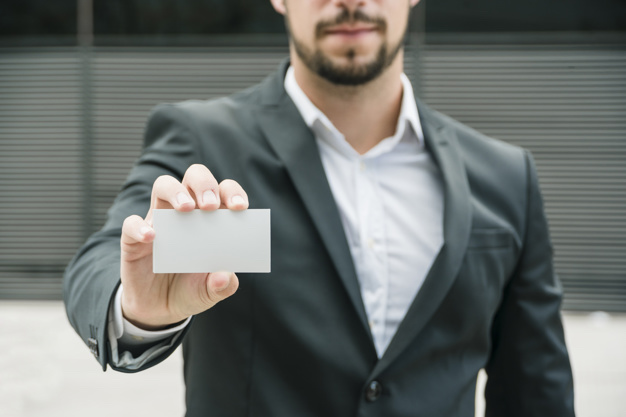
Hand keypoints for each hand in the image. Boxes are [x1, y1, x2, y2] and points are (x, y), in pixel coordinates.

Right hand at [120, 164, 246, 329]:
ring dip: (176, 192)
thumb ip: (222, 285)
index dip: (232, 192)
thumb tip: (225, 277)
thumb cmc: (190, 289)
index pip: (222, 191)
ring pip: (163, 185)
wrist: (159, 310)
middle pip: (194, 177)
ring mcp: (159, 221)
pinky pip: (131, 223)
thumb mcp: (210, 292)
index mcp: (210, 219)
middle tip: (210, 206)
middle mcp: (185, 213)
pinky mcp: (134, 238)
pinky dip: (140, 227)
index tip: (240, 207)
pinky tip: (152, 237)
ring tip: (186, 209)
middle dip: (205, 185)